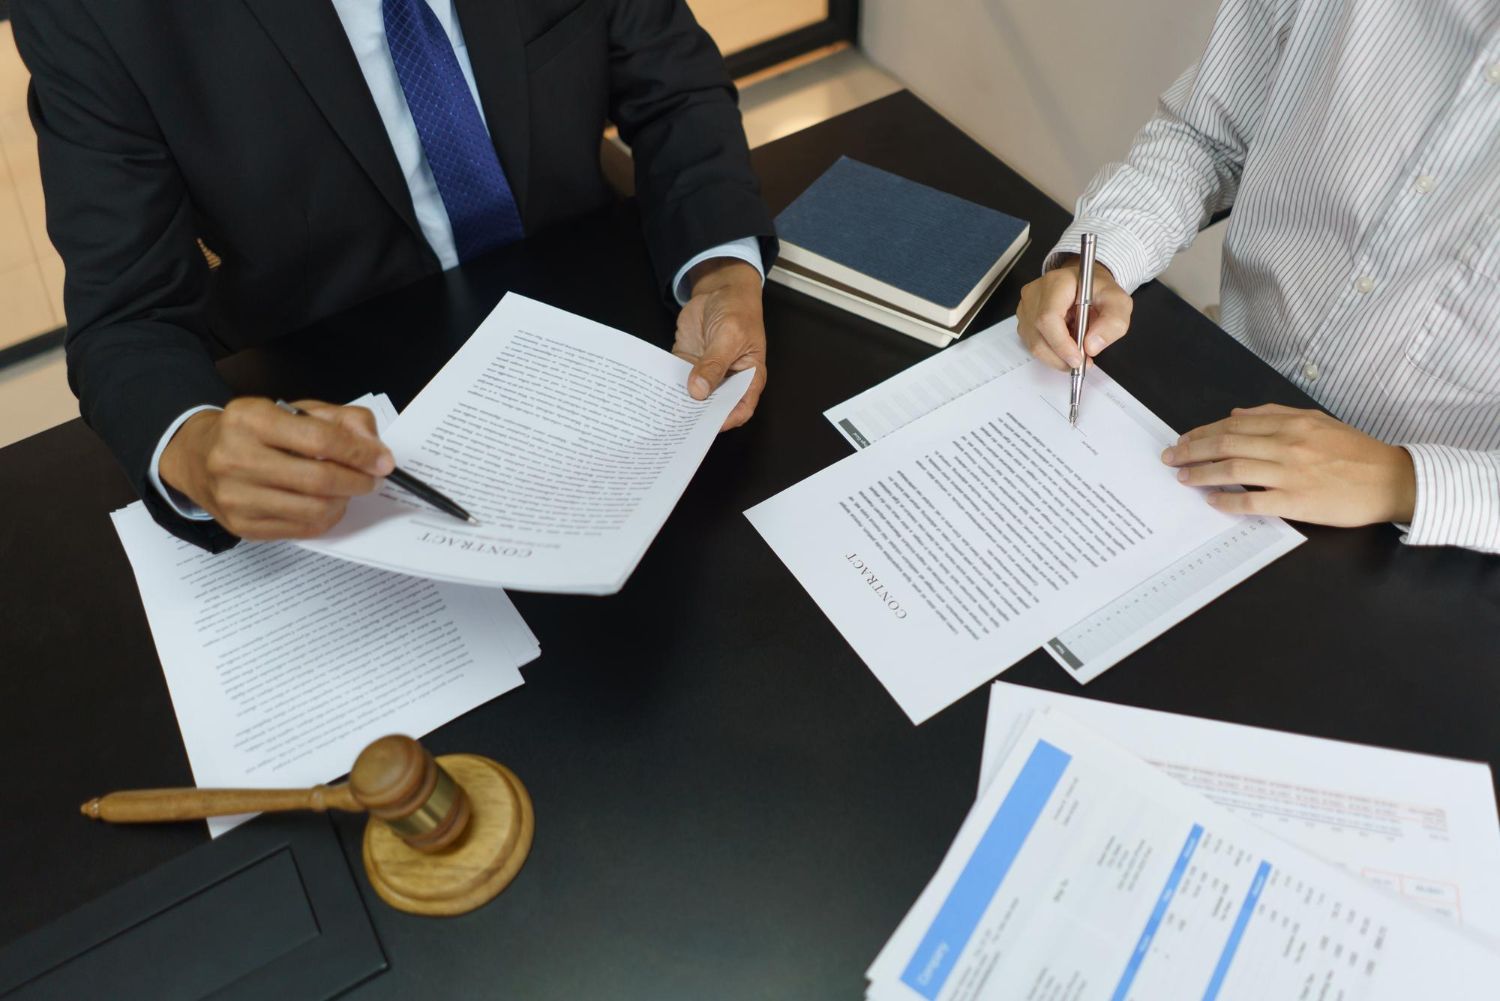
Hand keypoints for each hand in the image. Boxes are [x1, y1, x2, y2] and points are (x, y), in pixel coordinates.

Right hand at [159, 398, 394, 539]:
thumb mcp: (295, 410)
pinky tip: (325, 504)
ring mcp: (236, 497)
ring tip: (346, 490)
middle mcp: (236, 458)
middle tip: (371, 479)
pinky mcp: (241, 526)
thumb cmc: (255, 432)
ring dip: (343, 502)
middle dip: (357, 482)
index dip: (360, 453)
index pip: (319, 440)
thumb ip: (342, 420)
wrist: (198, 457)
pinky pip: (302, 530)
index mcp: (251, 419)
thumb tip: (373, 446)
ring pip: (313, 510)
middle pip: (318, 480)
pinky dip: (325, 518)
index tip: (383, 461)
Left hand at [673, 258, 765, 429]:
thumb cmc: (738, 311)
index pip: (741, 408)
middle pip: (713, 407)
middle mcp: (727, 381)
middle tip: (678, 424)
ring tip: (663, 413)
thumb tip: (699, 391)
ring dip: (679, 403)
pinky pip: (677, 380)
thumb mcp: (730, 336)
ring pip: (693, 397)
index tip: (707, 426)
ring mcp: (706, 374)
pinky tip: (654, 392)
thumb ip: (715, 364)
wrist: (720, 290)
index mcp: (748, 377)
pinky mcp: (688, 364)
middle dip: (698, 416)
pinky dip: (667, 386)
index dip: (726, 419)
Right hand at [1016, 257, 1132, 369]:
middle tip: (1081, 363)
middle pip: (1038, 335)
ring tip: (1076, 352)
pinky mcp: (1024, 319)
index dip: (1061, 343)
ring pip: (1034, 344)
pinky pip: (1032, 344)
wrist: (1085, 285)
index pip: (1048, 317)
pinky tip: (1065, 346)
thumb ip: (1112, 323)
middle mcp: (1035, 293)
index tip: (1078, 359)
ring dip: (1056, 356)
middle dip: (1060, 356)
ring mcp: (1026, 307)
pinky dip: (1050, 352)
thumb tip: (1091, 346)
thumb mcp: (1119, 303)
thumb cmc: (1099, 291)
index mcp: (1057, 283)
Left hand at [1161, 404, 1416, 525]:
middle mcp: (1287, 445)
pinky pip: (1252, 501)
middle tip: (1170, 458)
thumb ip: (1275, 415)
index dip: (1201, 433)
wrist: (1392, 480)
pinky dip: (1228, 501)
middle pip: (1225, 445)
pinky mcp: (1296, 501)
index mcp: (1290, 424)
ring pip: (1232, 470)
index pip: (1233, 426)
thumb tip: (1236, 415)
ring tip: (1183, 478)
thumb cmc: (1355, 451)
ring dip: (1201, 473)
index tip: (1182, 440)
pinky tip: (1212, 502)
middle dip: (1191, 451)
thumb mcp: (1317, 421)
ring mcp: (1290, 473)